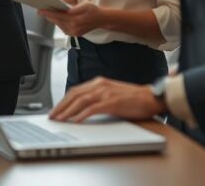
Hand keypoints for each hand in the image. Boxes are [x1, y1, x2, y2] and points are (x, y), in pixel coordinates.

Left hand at [38, 2, 104, 36]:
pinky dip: (59, 23)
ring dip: (53, 19)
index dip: (48, 13)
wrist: (102, 20)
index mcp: (76, 20)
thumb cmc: (93, 10)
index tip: (40, 11)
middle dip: (49, 16)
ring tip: (46, 13)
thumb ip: (74, 8)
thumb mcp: (84, 5)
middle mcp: (74, 28)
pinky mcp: (74, 34)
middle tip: (40, 11)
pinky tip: (56, 18)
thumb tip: (64, 9)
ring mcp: (74, 32)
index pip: (58, 16)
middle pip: (57, 21)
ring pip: (59, 25)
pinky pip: (63, 28)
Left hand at [49, 76, 165, 122]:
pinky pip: (93, 108)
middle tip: (53, 116)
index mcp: (99, 82)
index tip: (56, 109)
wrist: (152, 97)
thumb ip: (98, 98)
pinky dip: (82, 114)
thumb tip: (82, 109)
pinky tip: (76, 121)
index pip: (75, 91)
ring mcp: (106, 92)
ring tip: (60, 119)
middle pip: (74, 94)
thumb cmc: (134, 98)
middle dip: (61, 106)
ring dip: (68, 111)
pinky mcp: (113, 102)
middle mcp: (100, 85)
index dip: (63, 100)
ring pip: (81, 101)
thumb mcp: (112, 94)